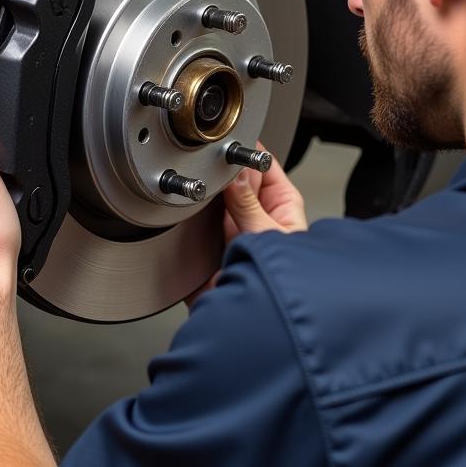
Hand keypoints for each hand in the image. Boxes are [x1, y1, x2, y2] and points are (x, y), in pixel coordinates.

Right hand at [186, 144, 305, 305]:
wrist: (256, 327)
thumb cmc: (284, 284)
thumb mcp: (267, 235)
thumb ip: (247, 203)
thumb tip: (234, 172)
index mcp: (281, 207)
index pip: (264, 167)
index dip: (248, 152)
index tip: (230, 140)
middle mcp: (257, 217)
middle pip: (234, 183)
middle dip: (221, 175)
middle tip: (207, 164)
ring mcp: (233, 233)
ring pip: (213, 202)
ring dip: (204, 198)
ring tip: (194, 188)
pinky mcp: (211, 250)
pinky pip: (195, 228)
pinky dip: (187, 221)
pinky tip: (181, 213)